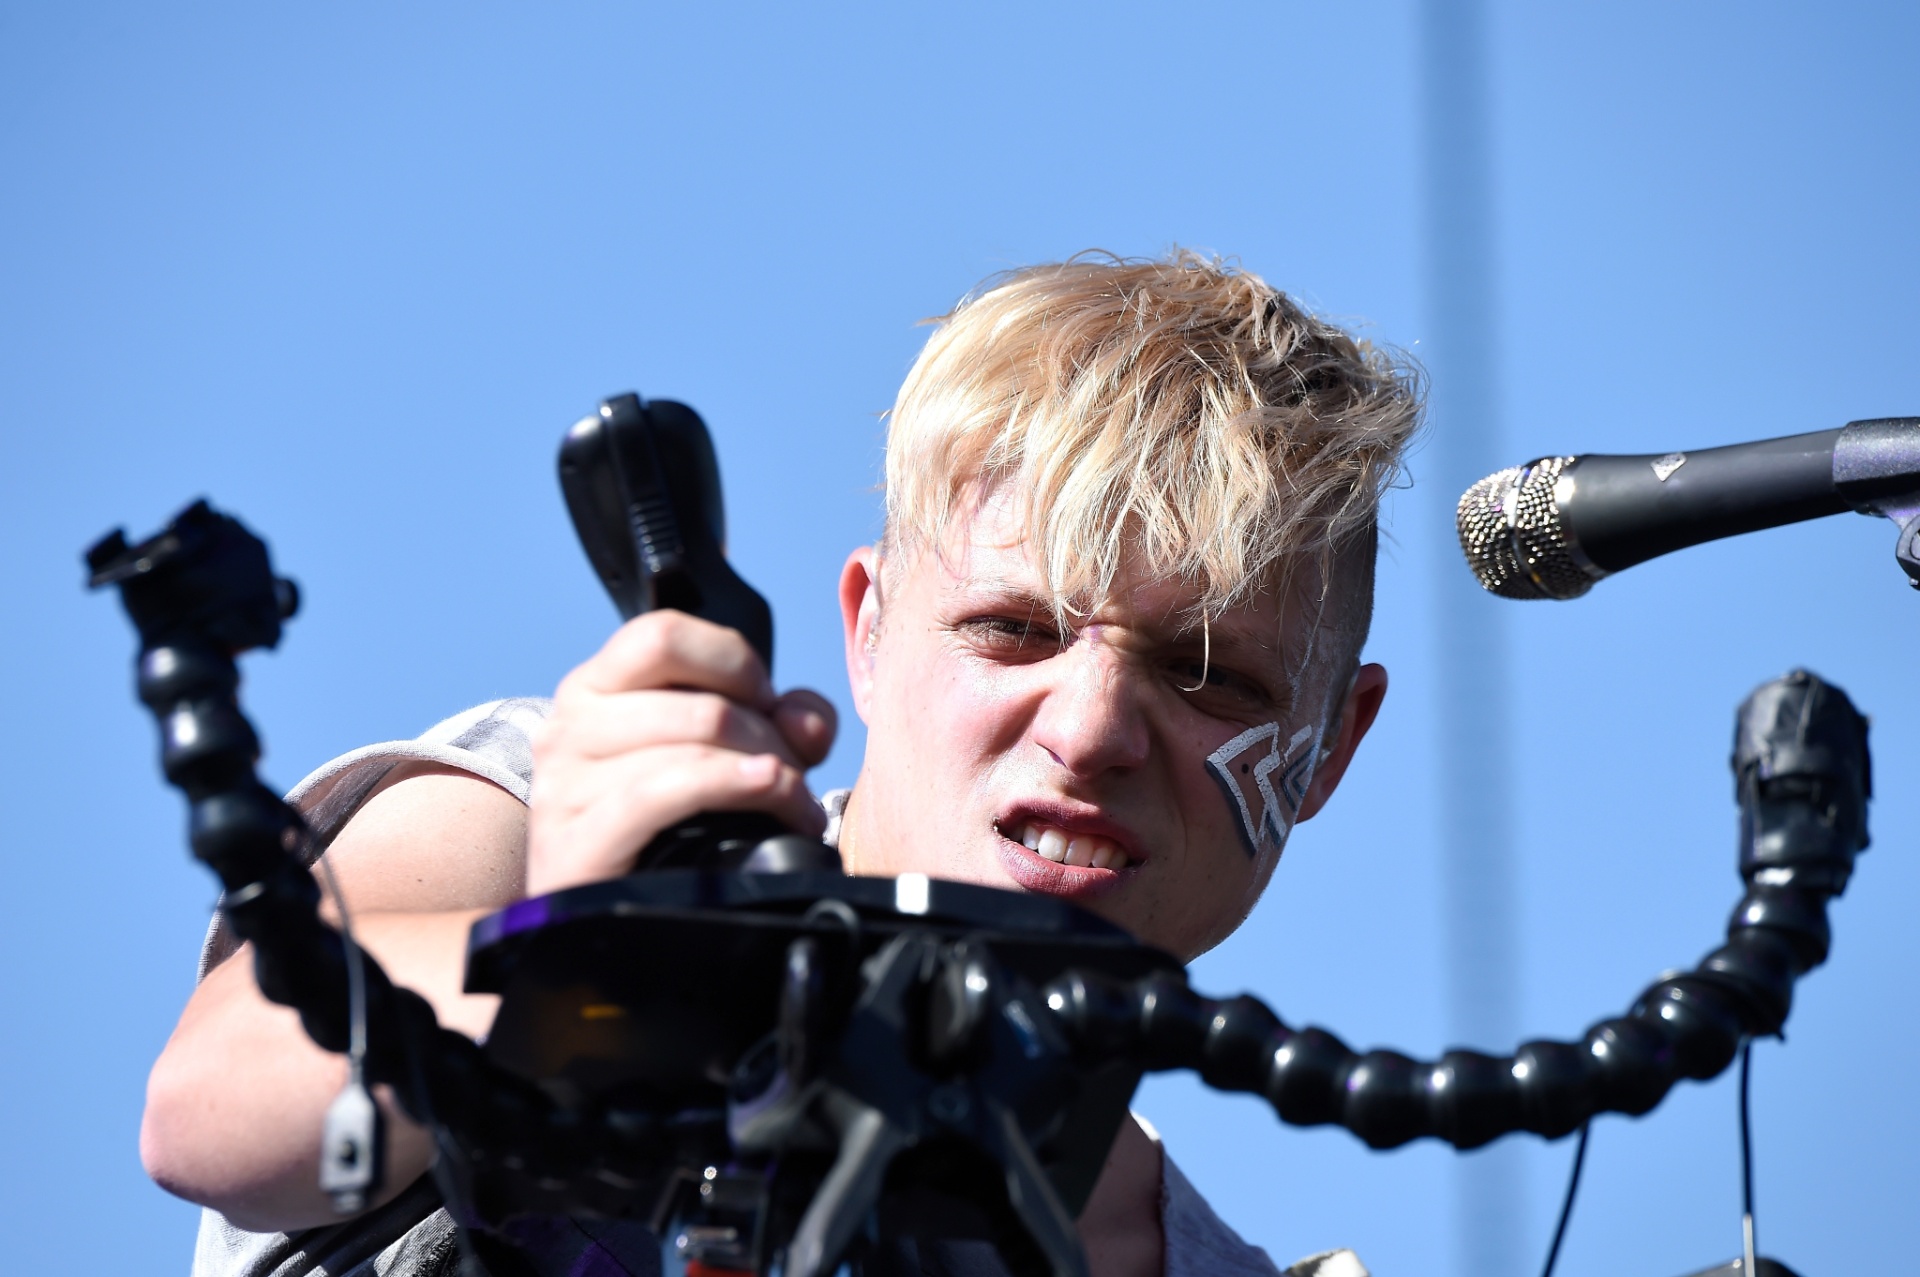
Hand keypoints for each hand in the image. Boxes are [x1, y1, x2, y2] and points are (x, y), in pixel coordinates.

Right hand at [527, 611, 836, 893]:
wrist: (608, 923)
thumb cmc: (666, 831)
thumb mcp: (723, 756)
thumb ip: (778, 720)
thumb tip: (806, 719)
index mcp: (594, 689)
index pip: (663, 634)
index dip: (732, 662)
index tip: (765, 703)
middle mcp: (568, 728)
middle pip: (699, 701)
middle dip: (768, 735)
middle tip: (793, 774)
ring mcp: (564, 788)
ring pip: (693, 745)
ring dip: (768, 773)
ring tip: (795, 806)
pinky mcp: (576, 844)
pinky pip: (663, 792)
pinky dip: (733, 788)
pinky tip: (772, 800)